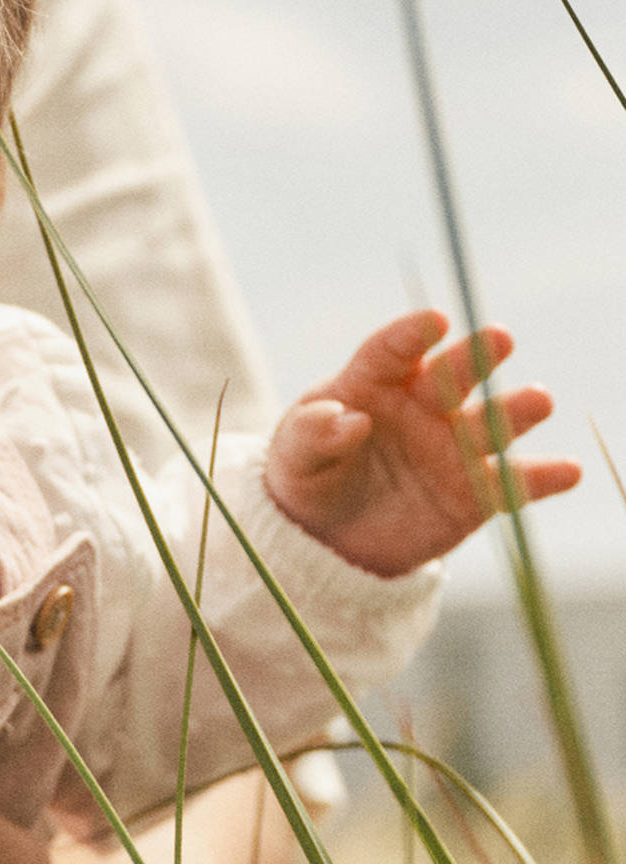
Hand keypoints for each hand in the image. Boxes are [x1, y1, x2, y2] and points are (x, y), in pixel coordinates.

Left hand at [265, 309, 577, 577]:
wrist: (327, 540)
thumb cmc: (310, 477)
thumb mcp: (293, 457)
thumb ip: (312, 434)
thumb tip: (346, 421)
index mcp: (376, 381)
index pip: (393, 350)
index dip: (411, 334)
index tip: (433, 323)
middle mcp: (426, 404)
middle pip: (454, 374)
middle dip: (476, 355)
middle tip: (499, 339)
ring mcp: (455, 446)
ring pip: (491, 422)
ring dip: (517, 409)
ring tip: (538, 401)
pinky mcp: (475, 492)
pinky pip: (512, 484)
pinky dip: (542, 478)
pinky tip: (568, 472)